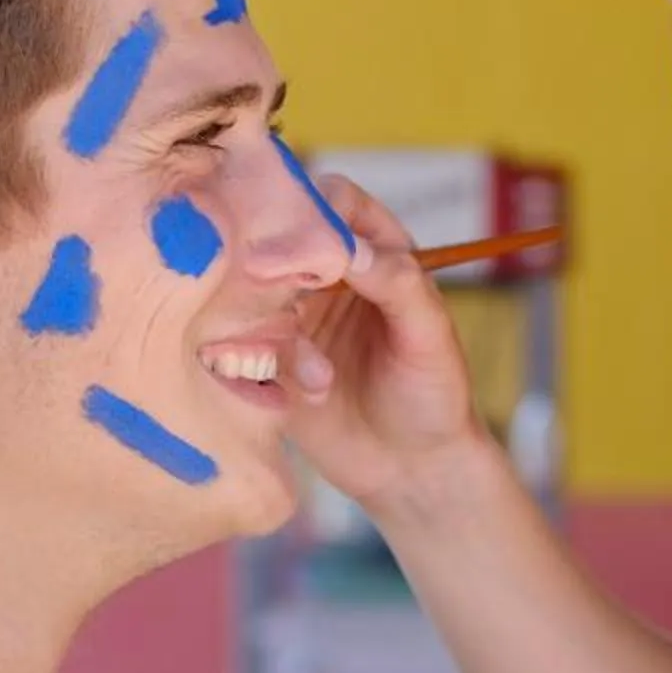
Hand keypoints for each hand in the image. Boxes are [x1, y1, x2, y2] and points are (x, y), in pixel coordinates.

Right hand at [282, 176, 493, 508]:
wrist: (411, 471)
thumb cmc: (435, 396)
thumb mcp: (430, 337)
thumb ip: (399, 285)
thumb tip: (352, 249)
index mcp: (376, 252)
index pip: (336, 201)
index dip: (316, 207)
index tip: (306, 240)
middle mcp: (327, 275)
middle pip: (280, 237)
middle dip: (275, 267)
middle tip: (287, 309)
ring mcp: (291, 314)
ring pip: (251, 289)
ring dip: (275, 330)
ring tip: (320, 380)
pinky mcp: (265, 357)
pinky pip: (236, 340)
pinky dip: (255, 360)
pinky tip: (302, 394)